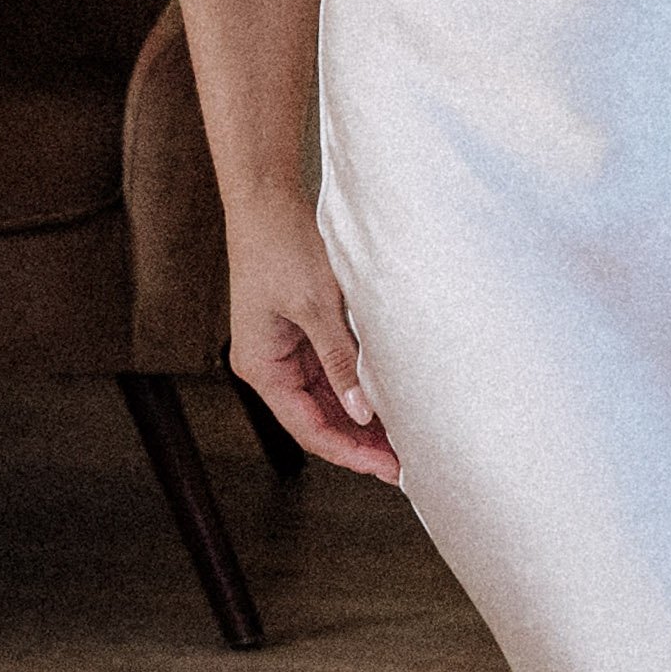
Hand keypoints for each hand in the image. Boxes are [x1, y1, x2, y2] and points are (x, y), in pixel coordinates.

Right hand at [228, 205, 394, 480]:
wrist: (267, 202)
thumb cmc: (282, 248)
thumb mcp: (317, 307)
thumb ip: (341, 360)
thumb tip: (364, 411)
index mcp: (262, 367)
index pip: (309, 428)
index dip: (350, 452)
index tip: (389, 469)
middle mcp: (270, 365)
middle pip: (319, 419)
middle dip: (361, 442)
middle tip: (408, 463)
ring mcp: (286, 350)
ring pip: (328, 399)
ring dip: (362, 419)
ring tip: (406, 439)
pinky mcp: (302, 333)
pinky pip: (332, 373)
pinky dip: (358, 389)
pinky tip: (390, 400)